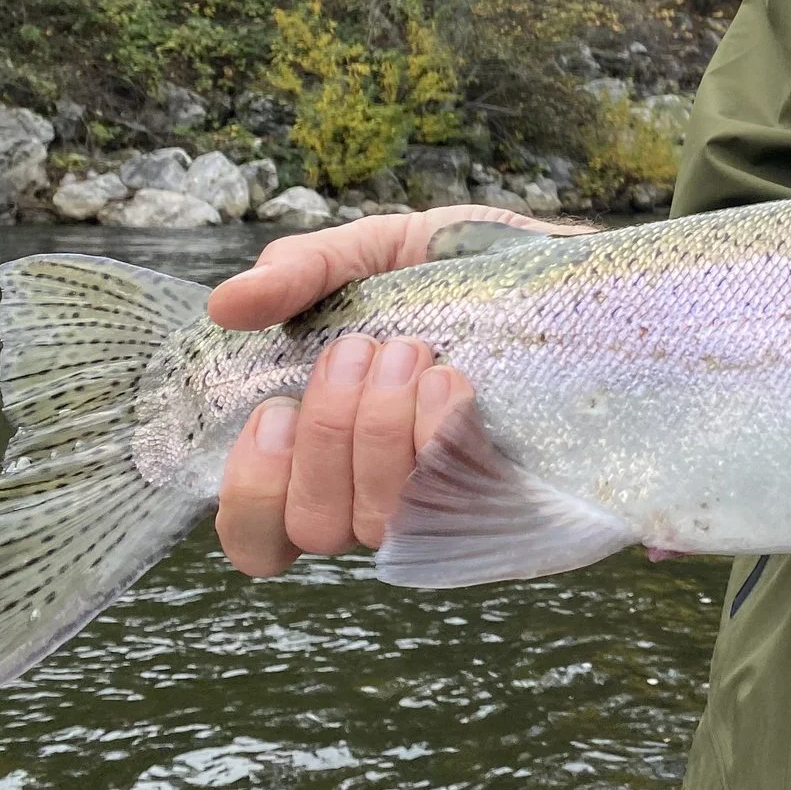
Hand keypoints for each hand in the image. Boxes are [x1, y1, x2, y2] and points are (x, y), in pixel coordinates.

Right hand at [210, 205, 589, 576]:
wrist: (564, 261)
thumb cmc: (457, 267)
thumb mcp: (374, 252)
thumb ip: (302, 274)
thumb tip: (226, 307)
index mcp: (333, 453)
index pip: (262, 537)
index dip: (251, 495)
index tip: (276, 414)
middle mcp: (383, 493)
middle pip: (318, 526)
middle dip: (331, 434)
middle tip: (361, 351)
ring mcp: (447, 504)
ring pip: (383, 522)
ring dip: (384, 434)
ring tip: (414, 354)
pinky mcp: (513, 497)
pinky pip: (461, 510)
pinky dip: (441, 444)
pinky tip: (453, 384)